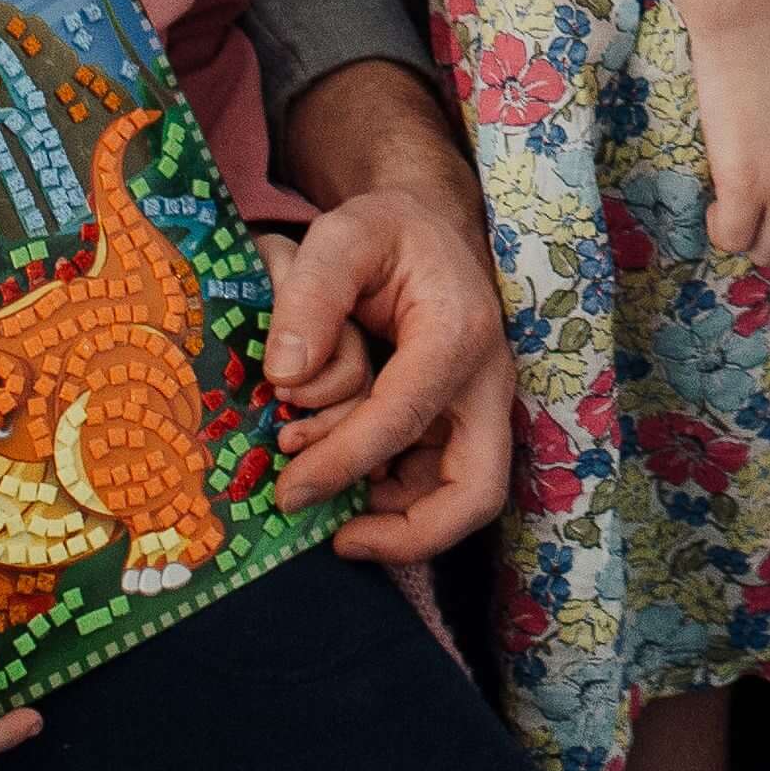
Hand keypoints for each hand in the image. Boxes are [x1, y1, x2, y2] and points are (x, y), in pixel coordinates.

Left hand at [266, 183, 517, 558]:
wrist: (427, 228)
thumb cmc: (386, 231)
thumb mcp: (342, 232)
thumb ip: (309, 293)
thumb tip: (286, 374)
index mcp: (458, 333)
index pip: (404, 418)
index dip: (344, 463)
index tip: (289, 491)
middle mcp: (483, 381)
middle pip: (477, 491)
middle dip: (410, 534)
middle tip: (339, 541)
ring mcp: (476, 409)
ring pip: (456, 499)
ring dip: (391, 516)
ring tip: (321, 490)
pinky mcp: (458, 424)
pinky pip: (434, 484)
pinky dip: (388, 497)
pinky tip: (337, 472)